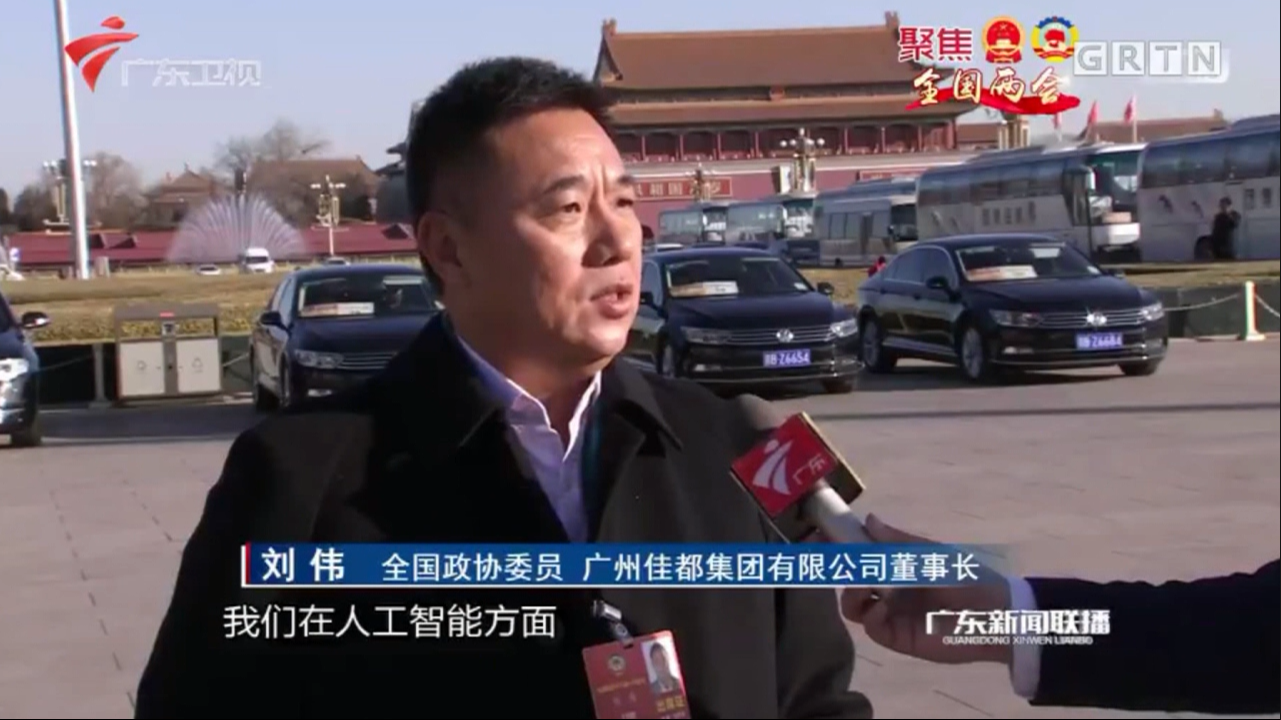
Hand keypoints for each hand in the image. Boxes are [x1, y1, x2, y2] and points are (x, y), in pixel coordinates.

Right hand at [841, 515, 1012, 665]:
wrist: (993, 616)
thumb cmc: (967, 578)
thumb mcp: (931, 554)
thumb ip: (897, 540)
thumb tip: (868, 519)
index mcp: (898, 566)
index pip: (861, 555)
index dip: (840, 546)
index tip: (820, 535)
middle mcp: (890, 589)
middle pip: (850, 580)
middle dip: (838, 570)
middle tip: (832, 561)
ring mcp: (891, 614)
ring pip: (853, 605)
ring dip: (851, 594)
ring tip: (863, 588)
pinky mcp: (897, 637)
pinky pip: (871, 627)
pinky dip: (869, 615)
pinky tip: (881, 607)